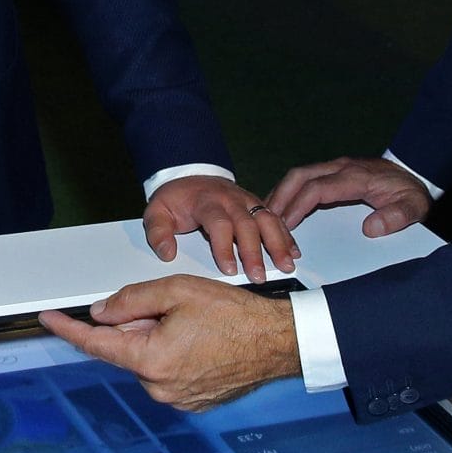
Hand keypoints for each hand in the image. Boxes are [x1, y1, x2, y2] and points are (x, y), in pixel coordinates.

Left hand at [39, 275, 301, 411]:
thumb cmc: (236, 315)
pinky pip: (169, 374)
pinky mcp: (194, 402)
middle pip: (127, 350)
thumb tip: (102, 312)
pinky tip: (200, 341)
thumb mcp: (177, 291)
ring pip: (149, 361)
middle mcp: (159, 387)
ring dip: (157, 340)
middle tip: (169, 307)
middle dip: (136, 326)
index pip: (96, 344)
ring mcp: (178, 399)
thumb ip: (132, 300)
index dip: (68, 329)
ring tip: (195, 324)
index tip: (48, 320)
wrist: (278, 342)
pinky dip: (174, 355)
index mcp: (150, 360)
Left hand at [142, 175, 298, 281]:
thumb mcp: (157, 211)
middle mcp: (231, 199)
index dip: (225, 247)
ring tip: (286, 265)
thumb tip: (167, 253)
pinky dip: (286, 235)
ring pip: (267, 219)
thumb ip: (158, 232)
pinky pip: (276, 218)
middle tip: (258, 276)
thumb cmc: (176, 199)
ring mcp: (247, 200)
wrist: (190, 176)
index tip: (229, 270)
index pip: (218, 223)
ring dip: (278, 243)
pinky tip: (294, 252)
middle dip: (254, 252)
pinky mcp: (257, 205)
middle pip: (247, 224)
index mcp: (206, 201)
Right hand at [267, 155, 432, 237]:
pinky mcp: (334, 171)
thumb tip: (371, 229)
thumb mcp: (413, 208)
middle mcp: (342, 167)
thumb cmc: (411, 193)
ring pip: (299, 174)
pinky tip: (282, 206)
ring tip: (267, 216)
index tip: (285, 224)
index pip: (317, 188)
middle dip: (279, 197)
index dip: (297, 205)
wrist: (416, 174)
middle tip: (265, 220)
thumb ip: (396, 218)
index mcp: (356, 177)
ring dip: (281, 193)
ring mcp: (336, 167)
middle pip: (300, 176)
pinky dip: (290, 191)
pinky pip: (306, 178)